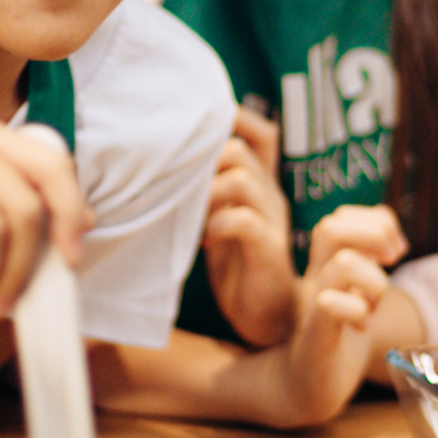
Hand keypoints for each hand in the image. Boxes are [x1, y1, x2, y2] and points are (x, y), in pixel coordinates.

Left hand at [203, 109, 296, 345]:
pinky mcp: (269, 250)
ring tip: (191, 217)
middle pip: (238, 150)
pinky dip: (217, 223)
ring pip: (240, 180)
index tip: (197, 129)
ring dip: (204, 193)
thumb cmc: (238, 266)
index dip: (234, 119)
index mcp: (262, 185)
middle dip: (202, 163)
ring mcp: (273, 221)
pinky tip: (206, 240)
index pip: (261, 133)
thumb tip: (164, 164)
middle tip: (181, 189)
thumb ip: (208, 191)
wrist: (269, 317)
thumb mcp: (221, 219)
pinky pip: (243, 220)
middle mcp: (271, 196)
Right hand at [267, 212, 405, 424]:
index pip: (341, 216)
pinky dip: (355, 309)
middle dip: (373, 235)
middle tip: (390, 263)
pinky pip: (330, 306)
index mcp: (324, 266)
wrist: (303, 387)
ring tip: (373, 306)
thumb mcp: (357, 292)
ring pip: (343, 264)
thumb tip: (392, 239)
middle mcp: (315, 279)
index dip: (376, 222)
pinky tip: (361, 325)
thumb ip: (368, 264)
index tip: (395, 251)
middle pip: (331, 226)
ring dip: (373, 281)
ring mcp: (312, 306)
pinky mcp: (316, 338)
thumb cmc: (335, 338)